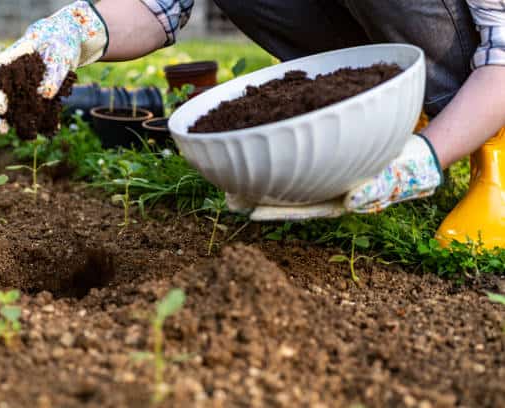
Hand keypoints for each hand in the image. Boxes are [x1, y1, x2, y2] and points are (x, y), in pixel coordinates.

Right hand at [0, 0, 107, 133]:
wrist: (66, 42)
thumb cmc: (60, 43)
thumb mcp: (61, 54)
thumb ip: (53, 73)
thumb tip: (46, 95)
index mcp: (11, 56)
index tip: (0, 107)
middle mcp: (10, 72)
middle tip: (2, 129)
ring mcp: (18, 84)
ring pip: (7, 103)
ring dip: (12, 121)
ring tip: (22, 135)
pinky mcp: (31, 94)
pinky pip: (28, 108)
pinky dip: (36, 119)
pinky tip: (47, 131)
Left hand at [229, 134, 442, 220]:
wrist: (414, 157)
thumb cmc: (402, 172)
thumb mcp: (390, 183)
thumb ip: (372, 192)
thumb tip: (351, 203)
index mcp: (333, 201)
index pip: (296, 208)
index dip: (270, 208)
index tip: (244, 208)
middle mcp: (322, 189)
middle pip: (284, 193)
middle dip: (257, 193)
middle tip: (226, 194)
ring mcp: (323, 174)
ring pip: (287, 174)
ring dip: (262, 173)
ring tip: (232, 171)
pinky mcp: (326, 157)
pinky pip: (299, 155)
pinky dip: (279, 150)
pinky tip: (260, 140)